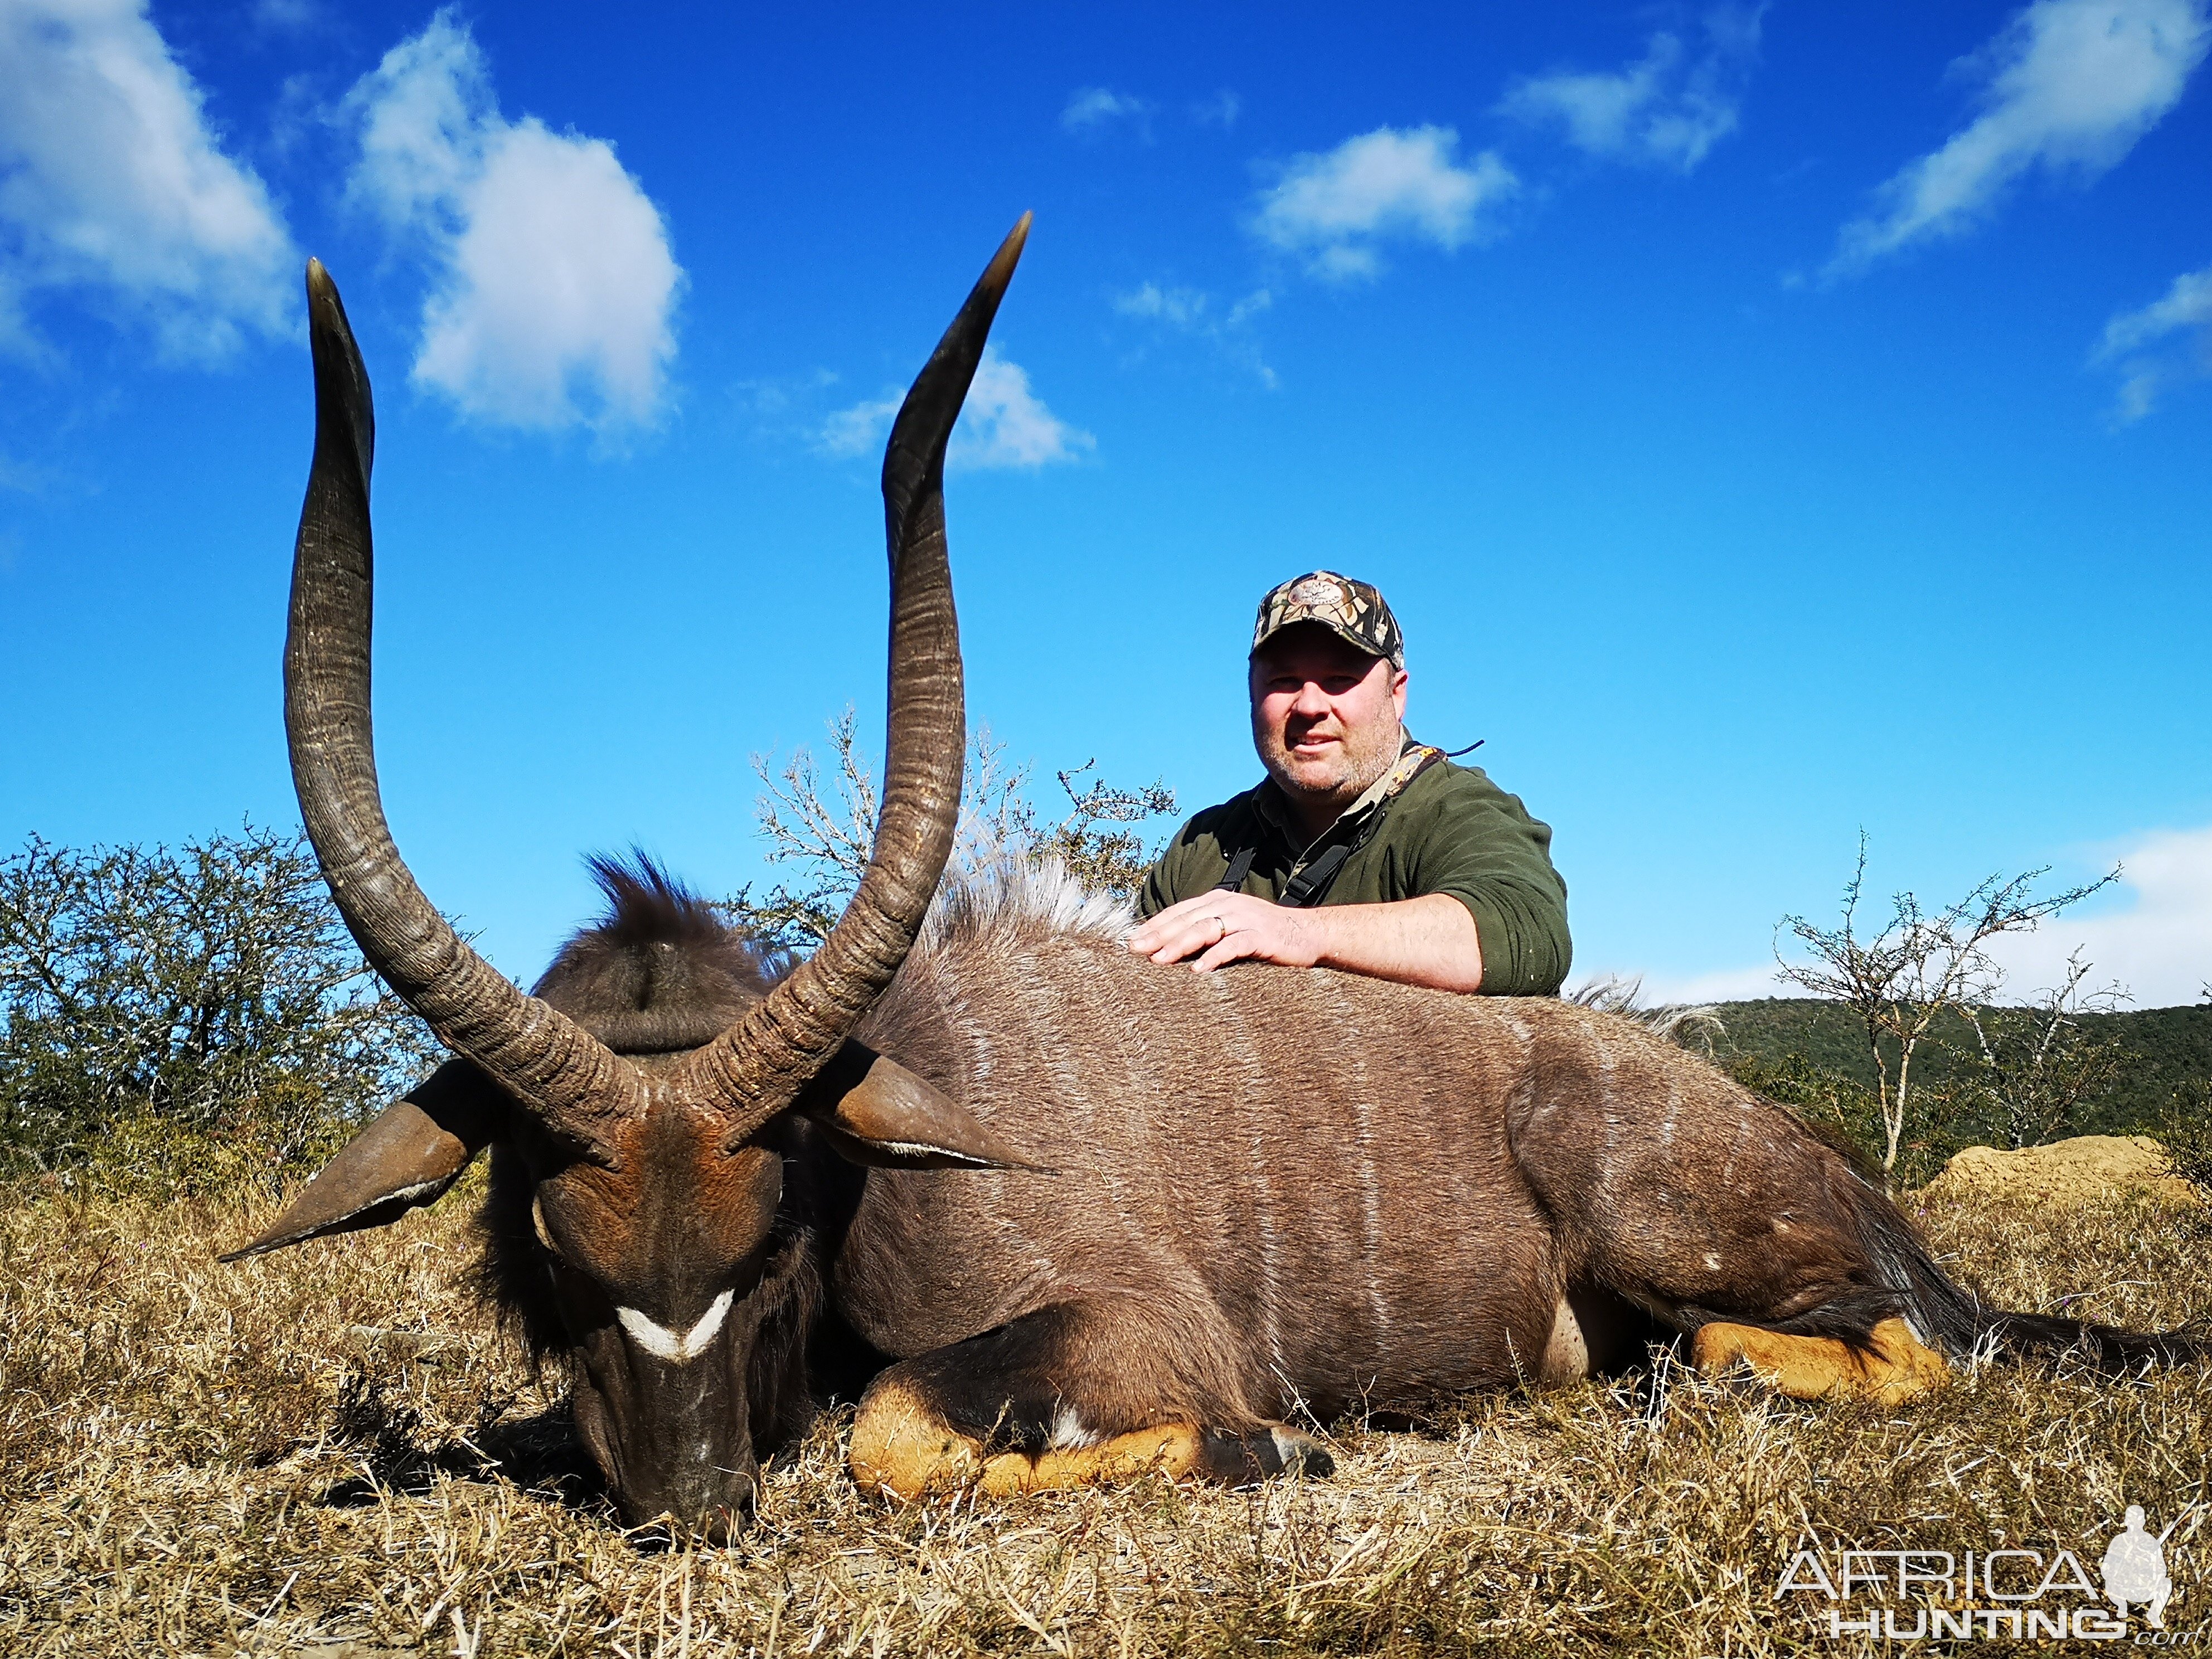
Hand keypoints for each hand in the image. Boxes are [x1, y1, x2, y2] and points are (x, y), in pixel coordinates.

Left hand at [1126, 890, 1321, 973]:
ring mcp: (1245, 919)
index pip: (1179, 911)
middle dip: (1158, 935)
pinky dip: (1214, 958)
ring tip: (1158, 961)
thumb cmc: (1265, 935)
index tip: (1130, 940)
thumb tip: (1169, 947)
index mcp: (1218, 900)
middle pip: (1186, 919)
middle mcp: (1229, 905)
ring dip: (1179, 945)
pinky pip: (1232, 946)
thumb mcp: (1232, 926)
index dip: (1154, 925)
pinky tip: (1198, 971)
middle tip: (1134, 951)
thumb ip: (1207, 930)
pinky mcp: (1261, 936)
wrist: (1309, 934)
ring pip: (1204, 929)